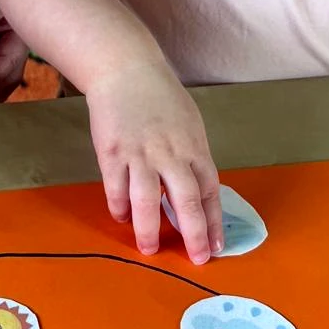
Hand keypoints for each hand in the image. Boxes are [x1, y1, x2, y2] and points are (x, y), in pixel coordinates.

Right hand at [85, 60, 222, 265]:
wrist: (127, 70)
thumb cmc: (161, 98)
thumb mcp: (189, 125)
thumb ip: (192, 158)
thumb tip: (197, 191)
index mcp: (193, 147)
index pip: (209, 191)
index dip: (212, 221)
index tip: (215, 246)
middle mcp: (170, 154)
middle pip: (185, 201)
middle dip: (192, 234)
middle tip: (195, 259)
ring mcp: (140, 154)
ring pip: (146, 200)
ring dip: (149, 228)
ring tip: (149, 248)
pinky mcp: (112, 152)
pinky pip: (117, 188)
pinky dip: (119, 207)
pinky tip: (122, 217)